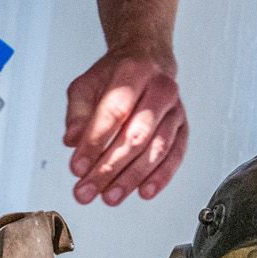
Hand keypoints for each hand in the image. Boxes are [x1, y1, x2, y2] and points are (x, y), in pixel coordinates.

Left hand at [64, 47, 187, 204]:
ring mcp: (175, 109)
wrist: (148, 61)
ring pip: (156, 148)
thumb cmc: (117, 75)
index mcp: (133, 71)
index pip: (114, 111)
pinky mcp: (183, 127)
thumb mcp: (86, 85)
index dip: (95, 142)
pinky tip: (143, 191)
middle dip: (109, 168)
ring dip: (132, 177)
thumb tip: (73, 141)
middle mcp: (159, 88)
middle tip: (88, 189)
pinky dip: (160, 176)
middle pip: (135, 134)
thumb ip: (77, 113)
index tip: (78, 166)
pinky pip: (175, 155)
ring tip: (110, 196)